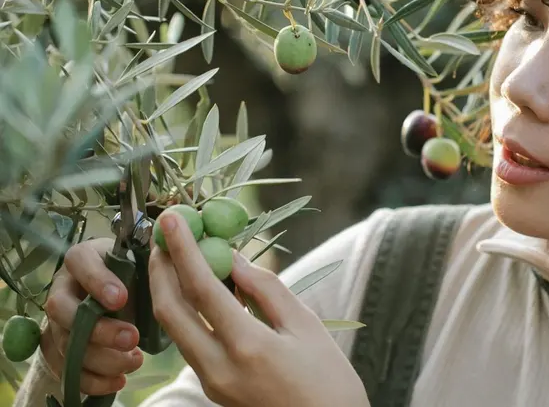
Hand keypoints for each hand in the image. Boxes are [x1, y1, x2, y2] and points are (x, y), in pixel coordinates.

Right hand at [41, 239, 144, 394]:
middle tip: (132, 338)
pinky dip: (92, 379)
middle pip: (62, 309)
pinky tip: (119, 380)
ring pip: (65, 342)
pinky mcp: (58, 348)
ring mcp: (56, 319)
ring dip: (100, 358)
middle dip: (98, 329)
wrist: (120, 296)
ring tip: (134, 361)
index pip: (79, 261)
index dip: (97, 281)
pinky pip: (65, 368)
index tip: (122, 298)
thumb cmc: (133, 273)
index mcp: (83, 258)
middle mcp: (63, 287)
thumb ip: (150, 261)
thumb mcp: (141, 262)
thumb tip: (169, 253)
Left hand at [148, 212, 369, 406]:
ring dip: (168, 288)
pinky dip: (186, 311)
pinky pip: (190, 343)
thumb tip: (232, 259)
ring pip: (174, 329)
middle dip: (160, 268)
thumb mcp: (306, 325)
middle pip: (170, 311)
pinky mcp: (213, 390)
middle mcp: (218, 367)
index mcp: (247, 346)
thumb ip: (266, 289)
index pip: (201, 288)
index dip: (183, 249)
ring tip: (177, 255)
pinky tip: (199, 291)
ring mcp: (212, 383)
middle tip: (164, 236)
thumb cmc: (329, 379)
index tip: (172, 219)